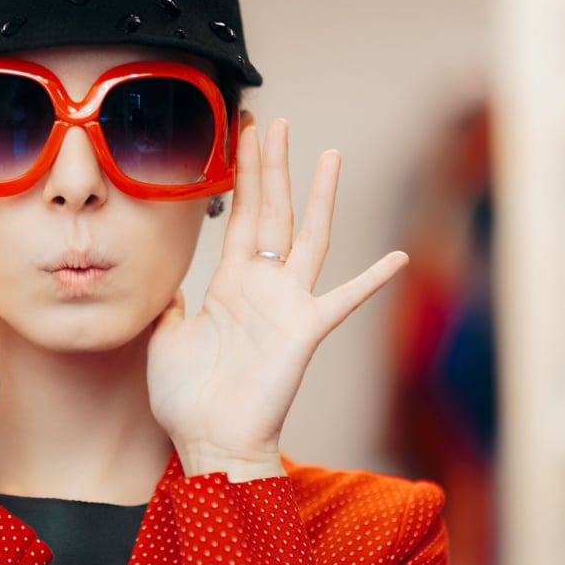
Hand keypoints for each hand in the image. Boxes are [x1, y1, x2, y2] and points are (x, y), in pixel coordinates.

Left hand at [147, 119, 408, 479]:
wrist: (208, 444)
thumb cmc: (187, 399)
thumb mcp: (166, 339)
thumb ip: (172, 304)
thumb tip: (167, 283)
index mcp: (230, 285)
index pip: (238, 217)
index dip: (241, 176)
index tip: (242, 135)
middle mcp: (263, 287)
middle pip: (271, 212)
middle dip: (270, 166)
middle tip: (272, 120)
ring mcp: (287, 306)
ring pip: (308, 238)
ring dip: (319, 197)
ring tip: (329, 154)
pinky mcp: (304, 332)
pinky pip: (343, 301)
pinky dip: (371, 281)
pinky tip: (398, 258)